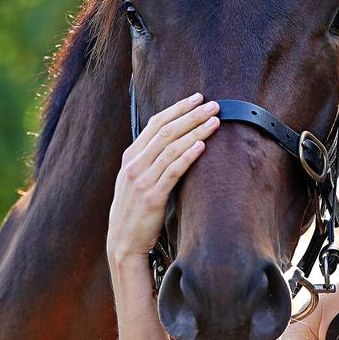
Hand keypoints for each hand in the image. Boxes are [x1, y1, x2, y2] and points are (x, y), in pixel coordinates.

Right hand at [107, 93, 219, 262]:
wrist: (123, 242)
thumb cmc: (136, 209)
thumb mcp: (138, 179)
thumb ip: (151, 159)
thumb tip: (175, 139)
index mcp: (131, 156)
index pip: (155, 123)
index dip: (178, 108)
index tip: (198, 98)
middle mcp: (134, 164)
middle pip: (166, 131)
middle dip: (191, 115)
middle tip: (214, 104)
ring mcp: (142, 180)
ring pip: (171, 147)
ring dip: (195, 131)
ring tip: (215, 121)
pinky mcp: (152, 197)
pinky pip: (172, 171)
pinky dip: (188, 156)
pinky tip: (202, 145)